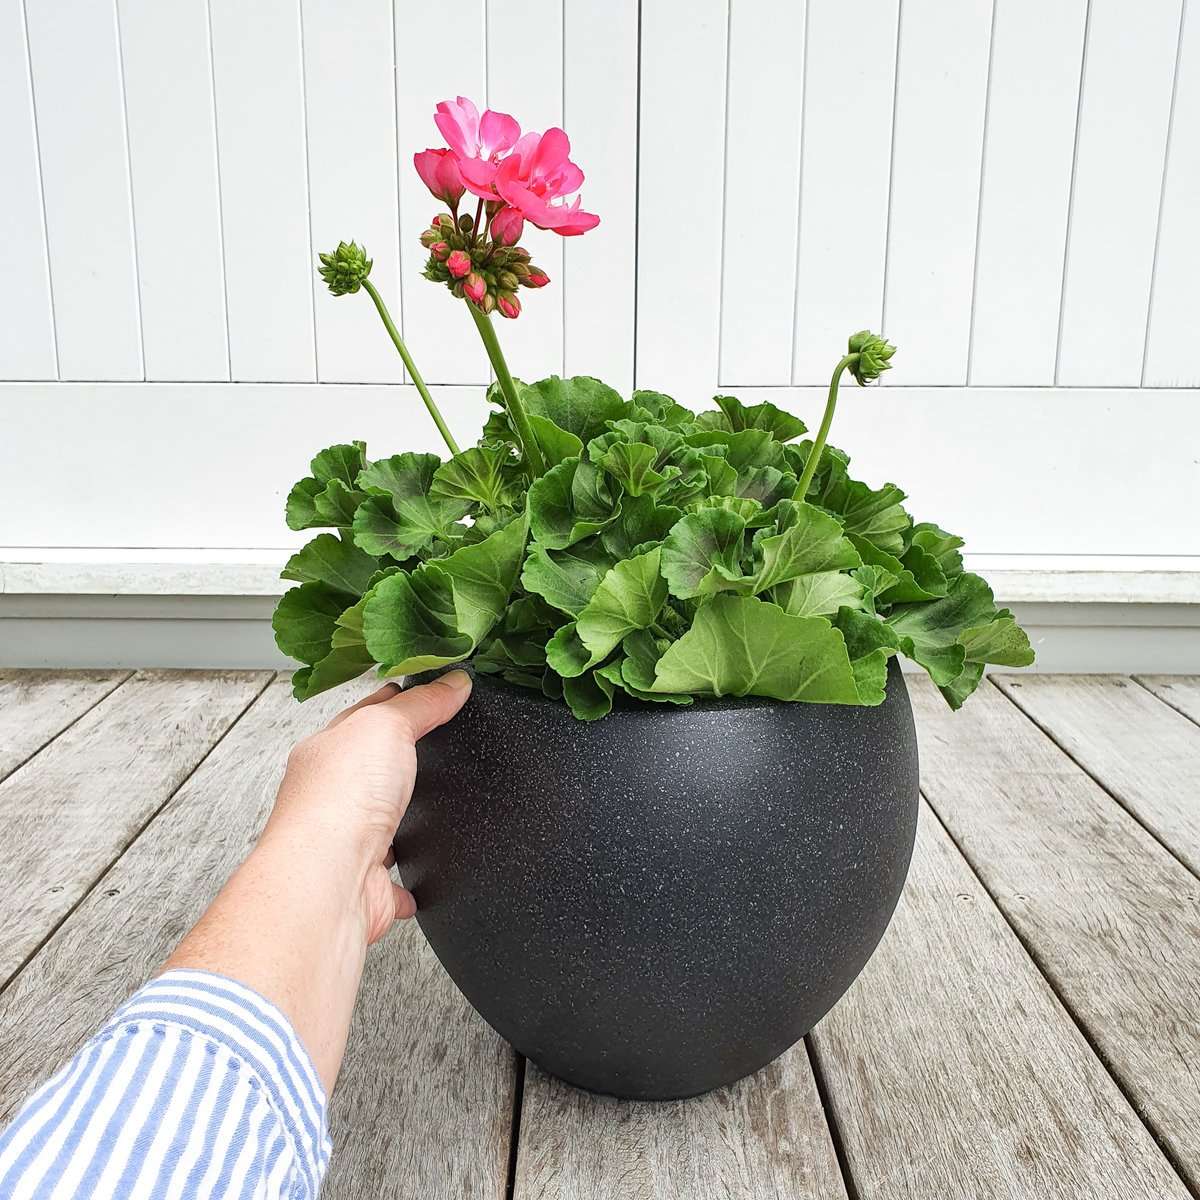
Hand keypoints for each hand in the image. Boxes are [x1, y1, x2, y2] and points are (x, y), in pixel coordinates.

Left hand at [260, 671, 471, 944]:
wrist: (329, 881)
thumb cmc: (338, 801)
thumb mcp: (386, 725)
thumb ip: (422, 703)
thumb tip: (453, 682)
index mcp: (326, 751)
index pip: (365, 715)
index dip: (397, 700)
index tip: (427, 688)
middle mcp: (330, 798)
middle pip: (370, 770)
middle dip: (394, 762)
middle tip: (430, 744)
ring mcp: (348, 844)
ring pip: (379, 826)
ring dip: (399, 822)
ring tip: (423, 810)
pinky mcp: (370, 885)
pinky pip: (396, 881)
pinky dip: (409, 881)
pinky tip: (421, 875)